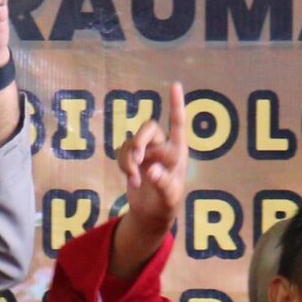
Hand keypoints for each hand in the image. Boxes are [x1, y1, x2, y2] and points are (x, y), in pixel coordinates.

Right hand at [112, 81, 188, 240]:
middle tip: (136, 158)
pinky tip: (131, 180)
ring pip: (132, 141)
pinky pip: (122, 151)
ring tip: (133, 179)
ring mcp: (147, 151)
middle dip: (139, 140)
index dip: (176, 105)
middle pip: (148, 127)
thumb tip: (152, 171)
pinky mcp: (133, 158)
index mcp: (177, 152)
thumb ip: (163, 184)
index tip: (175, 85)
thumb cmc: (166, 205)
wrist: (151, 215)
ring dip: (129, 159)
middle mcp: (162, 147)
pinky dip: (123, 164)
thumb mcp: (168, 198)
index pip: (178, 124)